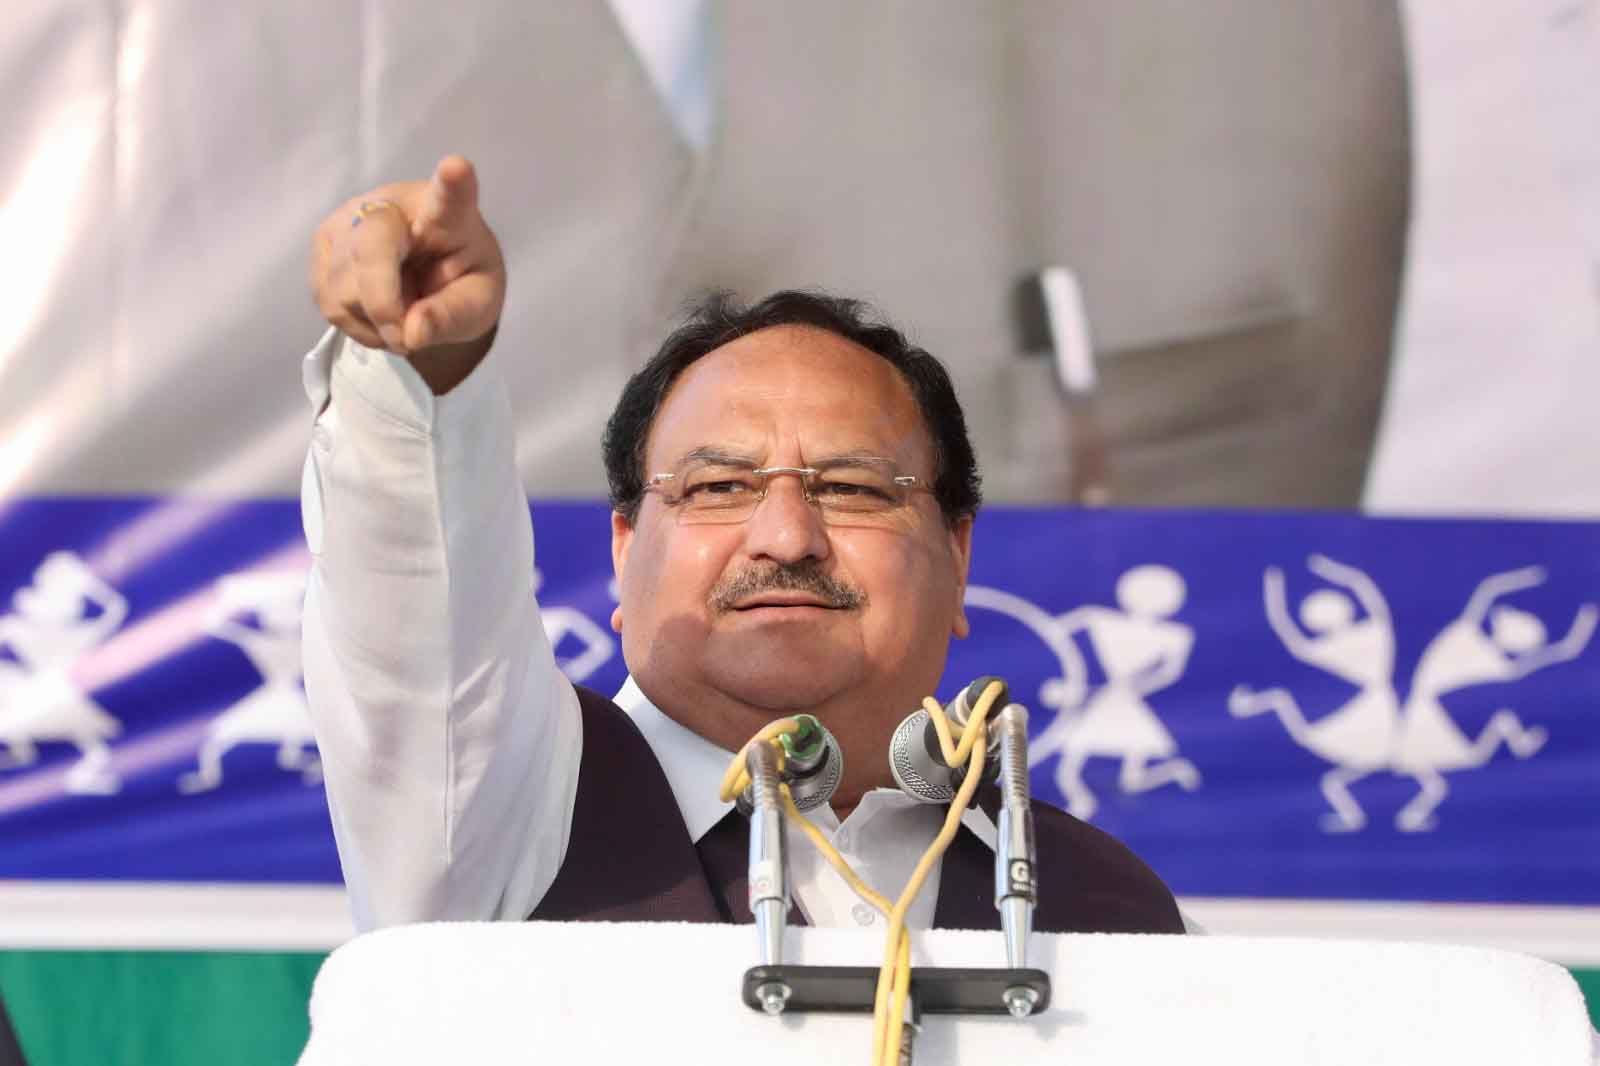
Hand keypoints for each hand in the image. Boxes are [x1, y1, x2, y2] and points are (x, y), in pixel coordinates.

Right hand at [309, 155, 505, 356]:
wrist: (431, 278)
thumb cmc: (461, 282)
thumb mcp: (476, 306)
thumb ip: (451, 317)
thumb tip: (411, 332)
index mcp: (447, 214)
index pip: (449, 196)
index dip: (453, 183)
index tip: (457, 169)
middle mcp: (393, 203)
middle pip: (370, 250)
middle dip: (384, 306)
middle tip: (407, 338)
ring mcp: (350, 217)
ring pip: (343, 284)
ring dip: (371, 320)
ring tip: (399, 316)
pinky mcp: (324, 242)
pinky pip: (327, 298)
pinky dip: (353, 322)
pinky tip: (376, 315)